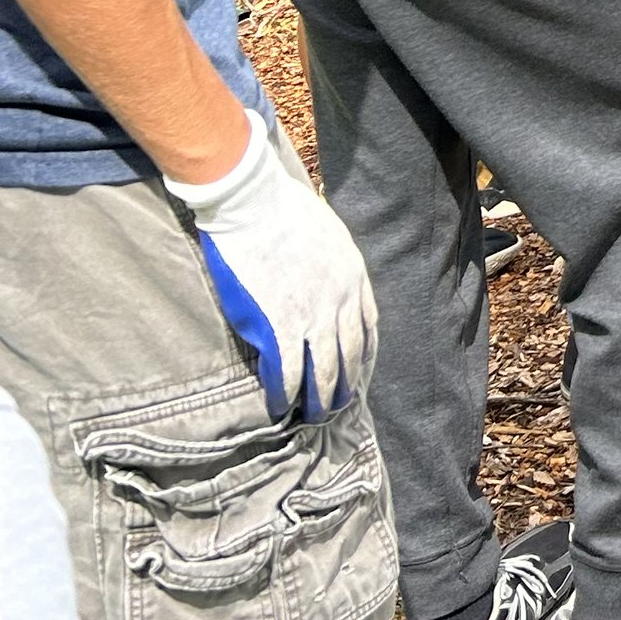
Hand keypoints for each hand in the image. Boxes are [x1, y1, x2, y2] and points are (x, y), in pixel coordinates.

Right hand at [165, 113, 378, 420]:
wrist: (253, 202)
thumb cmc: (281, 207)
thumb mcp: (326, 231)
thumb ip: (331, 258)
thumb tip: (322, 274)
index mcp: (353, 275)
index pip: (368, 323)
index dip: (363, 350)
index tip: (359, 368)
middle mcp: (340, 300)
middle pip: (349, 353)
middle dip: (345, 383)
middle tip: (339, 406)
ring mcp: (311, 315)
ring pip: (323, 369)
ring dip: (319, 399)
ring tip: (314, 417)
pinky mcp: (279, 325)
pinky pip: (287, 371)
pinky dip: (285, 393)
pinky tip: (279, 405)